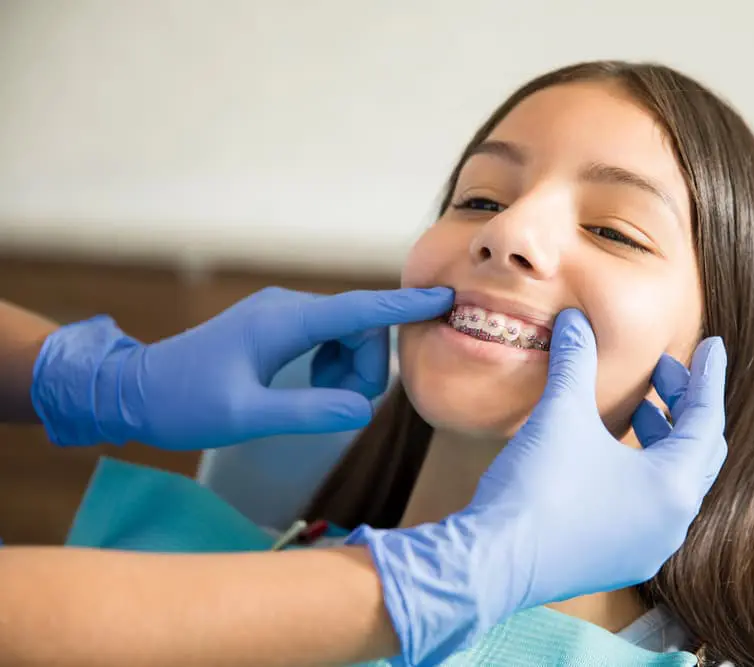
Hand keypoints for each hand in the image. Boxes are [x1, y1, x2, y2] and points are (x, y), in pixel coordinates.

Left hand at [31, 286, 453, 448]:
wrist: (133, 391)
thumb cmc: (184, 404)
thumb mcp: (246, 416)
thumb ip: (308, 411)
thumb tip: (362, 410)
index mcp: (283, 322)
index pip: (357, 310)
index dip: (403, 307)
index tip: (444, 297)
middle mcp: (287, 308)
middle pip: (359, 326)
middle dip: (367, 366)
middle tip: (344, 407)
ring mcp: (281, 314)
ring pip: (346, 333)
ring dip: (350, 368)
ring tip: (323, 401)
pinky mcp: (277, 327)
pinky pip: (326, 338)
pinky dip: (333, 363)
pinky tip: (312, 387)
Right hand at [475, 309, 726, 608]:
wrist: (491, 562)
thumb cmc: (536, 488)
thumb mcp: (561, 412)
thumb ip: (577, 361)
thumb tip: (575, 319)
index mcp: (673, 487)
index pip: (708, 419)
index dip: (708, 377)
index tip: (712, 346)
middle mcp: (672, 524)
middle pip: (697, 452)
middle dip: (683, 406)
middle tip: (663, 372)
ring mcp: (646, 549)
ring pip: (673, 483)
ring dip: (662, 441)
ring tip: (637, 409)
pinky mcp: (618, 562)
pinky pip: (649, 510)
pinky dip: (643, 473)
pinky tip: (611, 454)